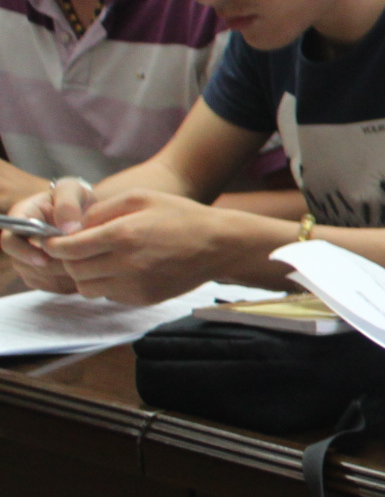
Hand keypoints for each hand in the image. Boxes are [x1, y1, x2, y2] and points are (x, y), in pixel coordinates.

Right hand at [1, 177, 92, 292]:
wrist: (90, 213)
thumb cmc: (77, 197)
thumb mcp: (73, 189)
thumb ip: (67, 204)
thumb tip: (67, 229)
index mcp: (21, 219)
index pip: (9, 241)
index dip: (24, 252)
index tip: (44, 258)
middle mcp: (20, 242)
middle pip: (23, 264)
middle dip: (51, 266)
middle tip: (78, 264)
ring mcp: (29, 260)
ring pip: (39, 277)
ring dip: (62, 276)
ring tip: (88, 265)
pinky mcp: (43, 275)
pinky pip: (53, 287)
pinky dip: (69, 283)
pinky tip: (87, 272)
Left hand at [31, 188, 255, 305]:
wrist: (220, 245)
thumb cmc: (181, 216)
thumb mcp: (141, 197)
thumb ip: (102, 210)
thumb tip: (73, 227)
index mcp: (122, 234)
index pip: (67, 248)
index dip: (53, 245)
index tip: (51, 241)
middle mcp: (126, 264)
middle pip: (73, 271)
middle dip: (68, 260)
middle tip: (76, 250)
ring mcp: (135, 285)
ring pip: (87, 288)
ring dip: (85, 276)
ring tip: (99, 261)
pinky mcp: (143, 298)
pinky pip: (109, 296)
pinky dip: (108, 284)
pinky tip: (123, 270)